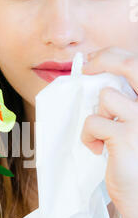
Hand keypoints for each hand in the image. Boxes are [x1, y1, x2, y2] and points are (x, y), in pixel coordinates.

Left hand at [81, 46, 137, 217]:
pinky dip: (89, 136)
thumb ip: (126, 104)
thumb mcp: (135, 125)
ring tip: (103, 135)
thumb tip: (97, 80)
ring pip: (105, 97)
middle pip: (131, 64)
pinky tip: (99, 150)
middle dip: (104, 60)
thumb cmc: (137, 162)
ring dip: (97, 115)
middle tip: (85, 68)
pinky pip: (93, 122)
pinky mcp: (126, 136)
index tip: (93, 61)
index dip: (113, 56)